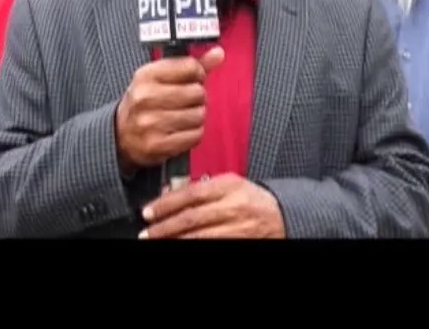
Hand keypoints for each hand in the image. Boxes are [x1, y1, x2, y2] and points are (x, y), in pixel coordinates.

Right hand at [115, 47, 224, 171]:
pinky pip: (195, 135)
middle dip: (198, 97)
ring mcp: (151, 122)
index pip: (190, 67)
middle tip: (188, 101)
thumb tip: (218, 53)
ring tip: (184, 116)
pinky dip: (194, 133)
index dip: (198, 73)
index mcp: (147, 75)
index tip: (194, 79)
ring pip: (198, 114)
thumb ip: (190, 65)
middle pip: (197, 92)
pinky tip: (182, 130)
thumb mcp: (160, 78)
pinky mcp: (158, 145)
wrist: (122, 135)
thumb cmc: (145, 103)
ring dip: (197, 116)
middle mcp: (146, 97)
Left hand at [139, 173, 284, 238]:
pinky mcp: (240, 241)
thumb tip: (168, 196)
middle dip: (164, 226)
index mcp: (229, 185)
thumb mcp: (229, 185)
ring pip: (199, 236)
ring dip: (175, 239)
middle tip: (147, 232)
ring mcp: (238, 227)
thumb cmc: (251, 198)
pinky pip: (212, 244)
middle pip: (192, 217)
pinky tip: (181, 244)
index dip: (166, 204)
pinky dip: (193, 245)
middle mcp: (233, 206)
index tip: (148, 211)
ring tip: (157, 240)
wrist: (281, 214)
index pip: (191, 193)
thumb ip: (202, 188)